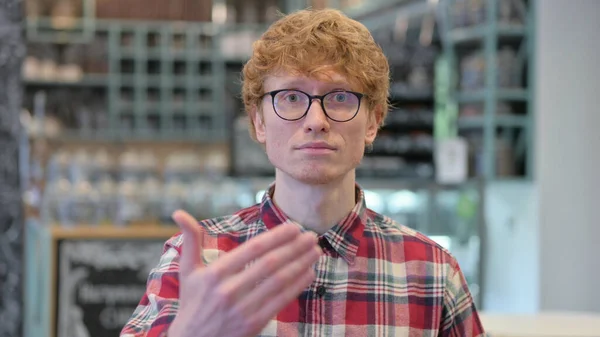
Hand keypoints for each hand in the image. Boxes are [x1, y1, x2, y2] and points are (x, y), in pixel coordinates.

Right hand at [167, 210, 321, 336]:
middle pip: (269, 264)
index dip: (276, 237)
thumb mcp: (187, 272)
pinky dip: (297, 286)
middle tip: (311, 235)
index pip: (251, 250)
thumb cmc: (191, 304)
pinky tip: (309, 273)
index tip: (294, 227)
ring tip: (315, 251)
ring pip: (278, 282)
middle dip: (294, 248)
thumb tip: (178, 213)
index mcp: (214, 275)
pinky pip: (280, 301)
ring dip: (300, 264)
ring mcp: (241, 310)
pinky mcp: (253, 325)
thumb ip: (190, 241)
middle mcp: (227, 291)